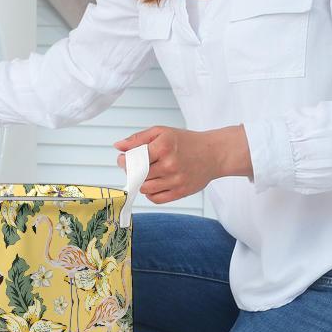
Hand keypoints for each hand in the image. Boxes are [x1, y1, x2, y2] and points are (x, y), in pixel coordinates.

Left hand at [113, 124, 251, 203]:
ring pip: (145, 189)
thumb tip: (118, 146)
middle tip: (137, 166)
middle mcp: (170, 164)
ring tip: (148, 174)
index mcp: (163, 147)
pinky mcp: (181, 192)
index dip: (124, 161)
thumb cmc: (186, 142)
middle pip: (137, 175)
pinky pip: (156, 199)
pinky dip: (151, 193)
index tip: (124, 159)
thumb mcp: (161, 132)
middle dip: (132, 171)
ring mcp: (176, 180)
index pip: (133, 159)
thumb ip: (138, 138)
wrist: (214, 153)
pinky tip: (156, 183)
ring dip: (142, 183)